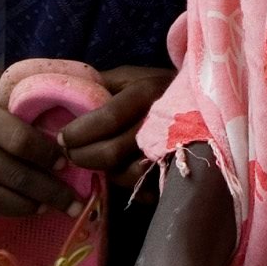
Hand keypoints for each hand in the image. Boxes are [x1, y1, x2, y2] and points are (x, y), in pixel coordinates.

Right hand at [0, 61, 68, 227]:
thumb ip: (7, 90)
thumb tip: (48, 106)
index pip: (20, 141)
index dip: (49, 156)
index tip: (65, 161)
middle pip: (13, 176)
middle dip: (51, 193)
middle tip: (74, 203)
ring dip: (25, 208)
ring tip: (43, 206)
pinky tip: (3, 211)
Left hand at [59, 66, 174, 184]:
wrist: (204, 102)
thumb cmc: (158, 87)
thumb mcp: (131, 76)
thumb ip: (100, 84)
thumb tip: (67, 96)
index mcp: (147, 93)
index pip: (107, 119)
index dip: (79, 132)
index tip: (62, 137)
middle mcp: (160, 122)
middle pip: (113, 152)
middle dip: (83, 157)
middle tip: (69, 154)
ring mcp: (171, 150)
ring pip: (127, 174)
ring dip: (103, 172)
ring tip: (92, 162)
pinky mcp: (177, 172)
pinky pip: (145, 189)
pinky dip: (129, 186)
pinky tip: (120, 173)